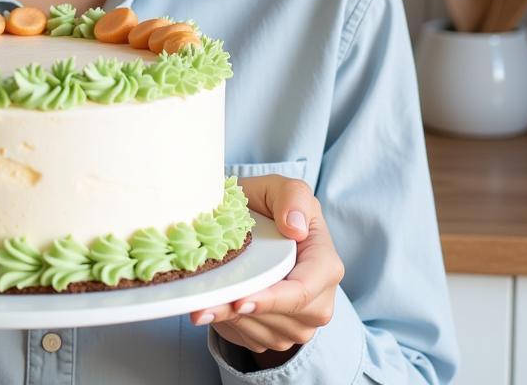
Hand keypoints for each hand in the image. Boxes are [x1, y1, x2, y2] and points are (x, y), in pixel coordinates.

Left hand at [188, 175, 343, 368]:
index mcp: (325, 265)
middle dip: (242, 312)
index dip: (274, 298)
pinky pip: (253, 338)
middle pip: (283, 316)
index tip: (242, 300)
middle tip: (203, 307)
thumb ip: (292, 196)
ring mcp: (299, 323)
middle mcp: (319, 301)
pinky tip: (212, 308)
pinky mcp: (277, 335)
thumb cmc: (273, 207)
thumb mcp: (281, 188)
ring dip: (230, 320)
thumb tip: (295, 227)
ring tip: (201, 304)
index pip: (304, 290)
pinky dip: (229, 326)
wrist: (258, 227)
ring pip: (264, 331)